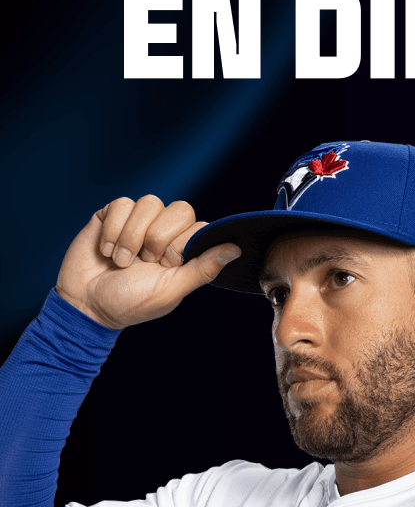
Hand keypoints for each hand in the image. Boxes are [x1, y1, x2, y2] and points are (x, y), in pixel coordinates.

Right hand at [55, 195, 240, 328]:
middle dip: (158, 238)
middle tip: (145, 262)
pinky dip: (113, 231)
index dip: (181, 244)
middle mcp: (164, 230)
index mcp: (183, 248)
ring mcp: (139, 220)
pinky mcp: (113, 214)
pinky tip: (107, 251)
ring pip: (150, 202)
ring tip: (122, 261)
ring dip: (132, 237)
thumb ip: (203, 268)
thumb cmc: (130, 303)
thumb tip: (236, 250)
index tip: (165, 266)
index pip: (199, 225)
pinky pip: (122, 203)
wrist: (86, 304)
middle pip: (180, 208)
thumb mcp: (171, 289)